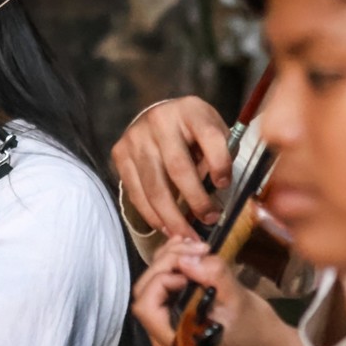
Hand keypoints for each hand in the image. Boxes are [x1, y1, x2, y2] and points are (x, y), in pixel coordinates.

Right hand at [111, 96, 231, 238]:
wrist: (157, 115)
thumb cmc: (193, 130)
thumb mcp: (213, 130)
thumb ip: (220, 154)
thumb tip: (216, 190)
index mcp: (191, 111)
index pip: (210, 137)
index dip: (220, 164)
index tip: (225, 185)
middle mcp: (159, 121)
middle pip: (178, 168)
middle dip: (196, 201)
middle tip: (209, 220)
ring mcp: (135, 138)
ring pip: (154, 186)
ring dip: (172, 216)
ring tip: (187, 234)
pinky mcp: (120, 154)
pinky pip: (136, 192)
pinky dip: (152, 214)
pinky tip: (166, 226)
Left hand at [131, 237, 297, 345]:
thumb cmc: (258, 332)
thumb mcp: (240, 301)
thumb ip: (212, 276)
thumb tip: (184, 258)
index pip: (147, 305)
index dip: (162, 279)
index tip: (192, 265)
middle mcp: (163, 343)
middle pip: (145, 293)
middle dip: (166, 263)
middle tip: (194, 247)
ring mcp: (166, 331)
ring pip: (152, 288)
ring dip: (169, 262)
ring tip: (192, 245)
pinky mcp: (175, 319)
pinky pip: (164, 291)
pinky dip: (173, 268)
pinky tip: (188, 252)